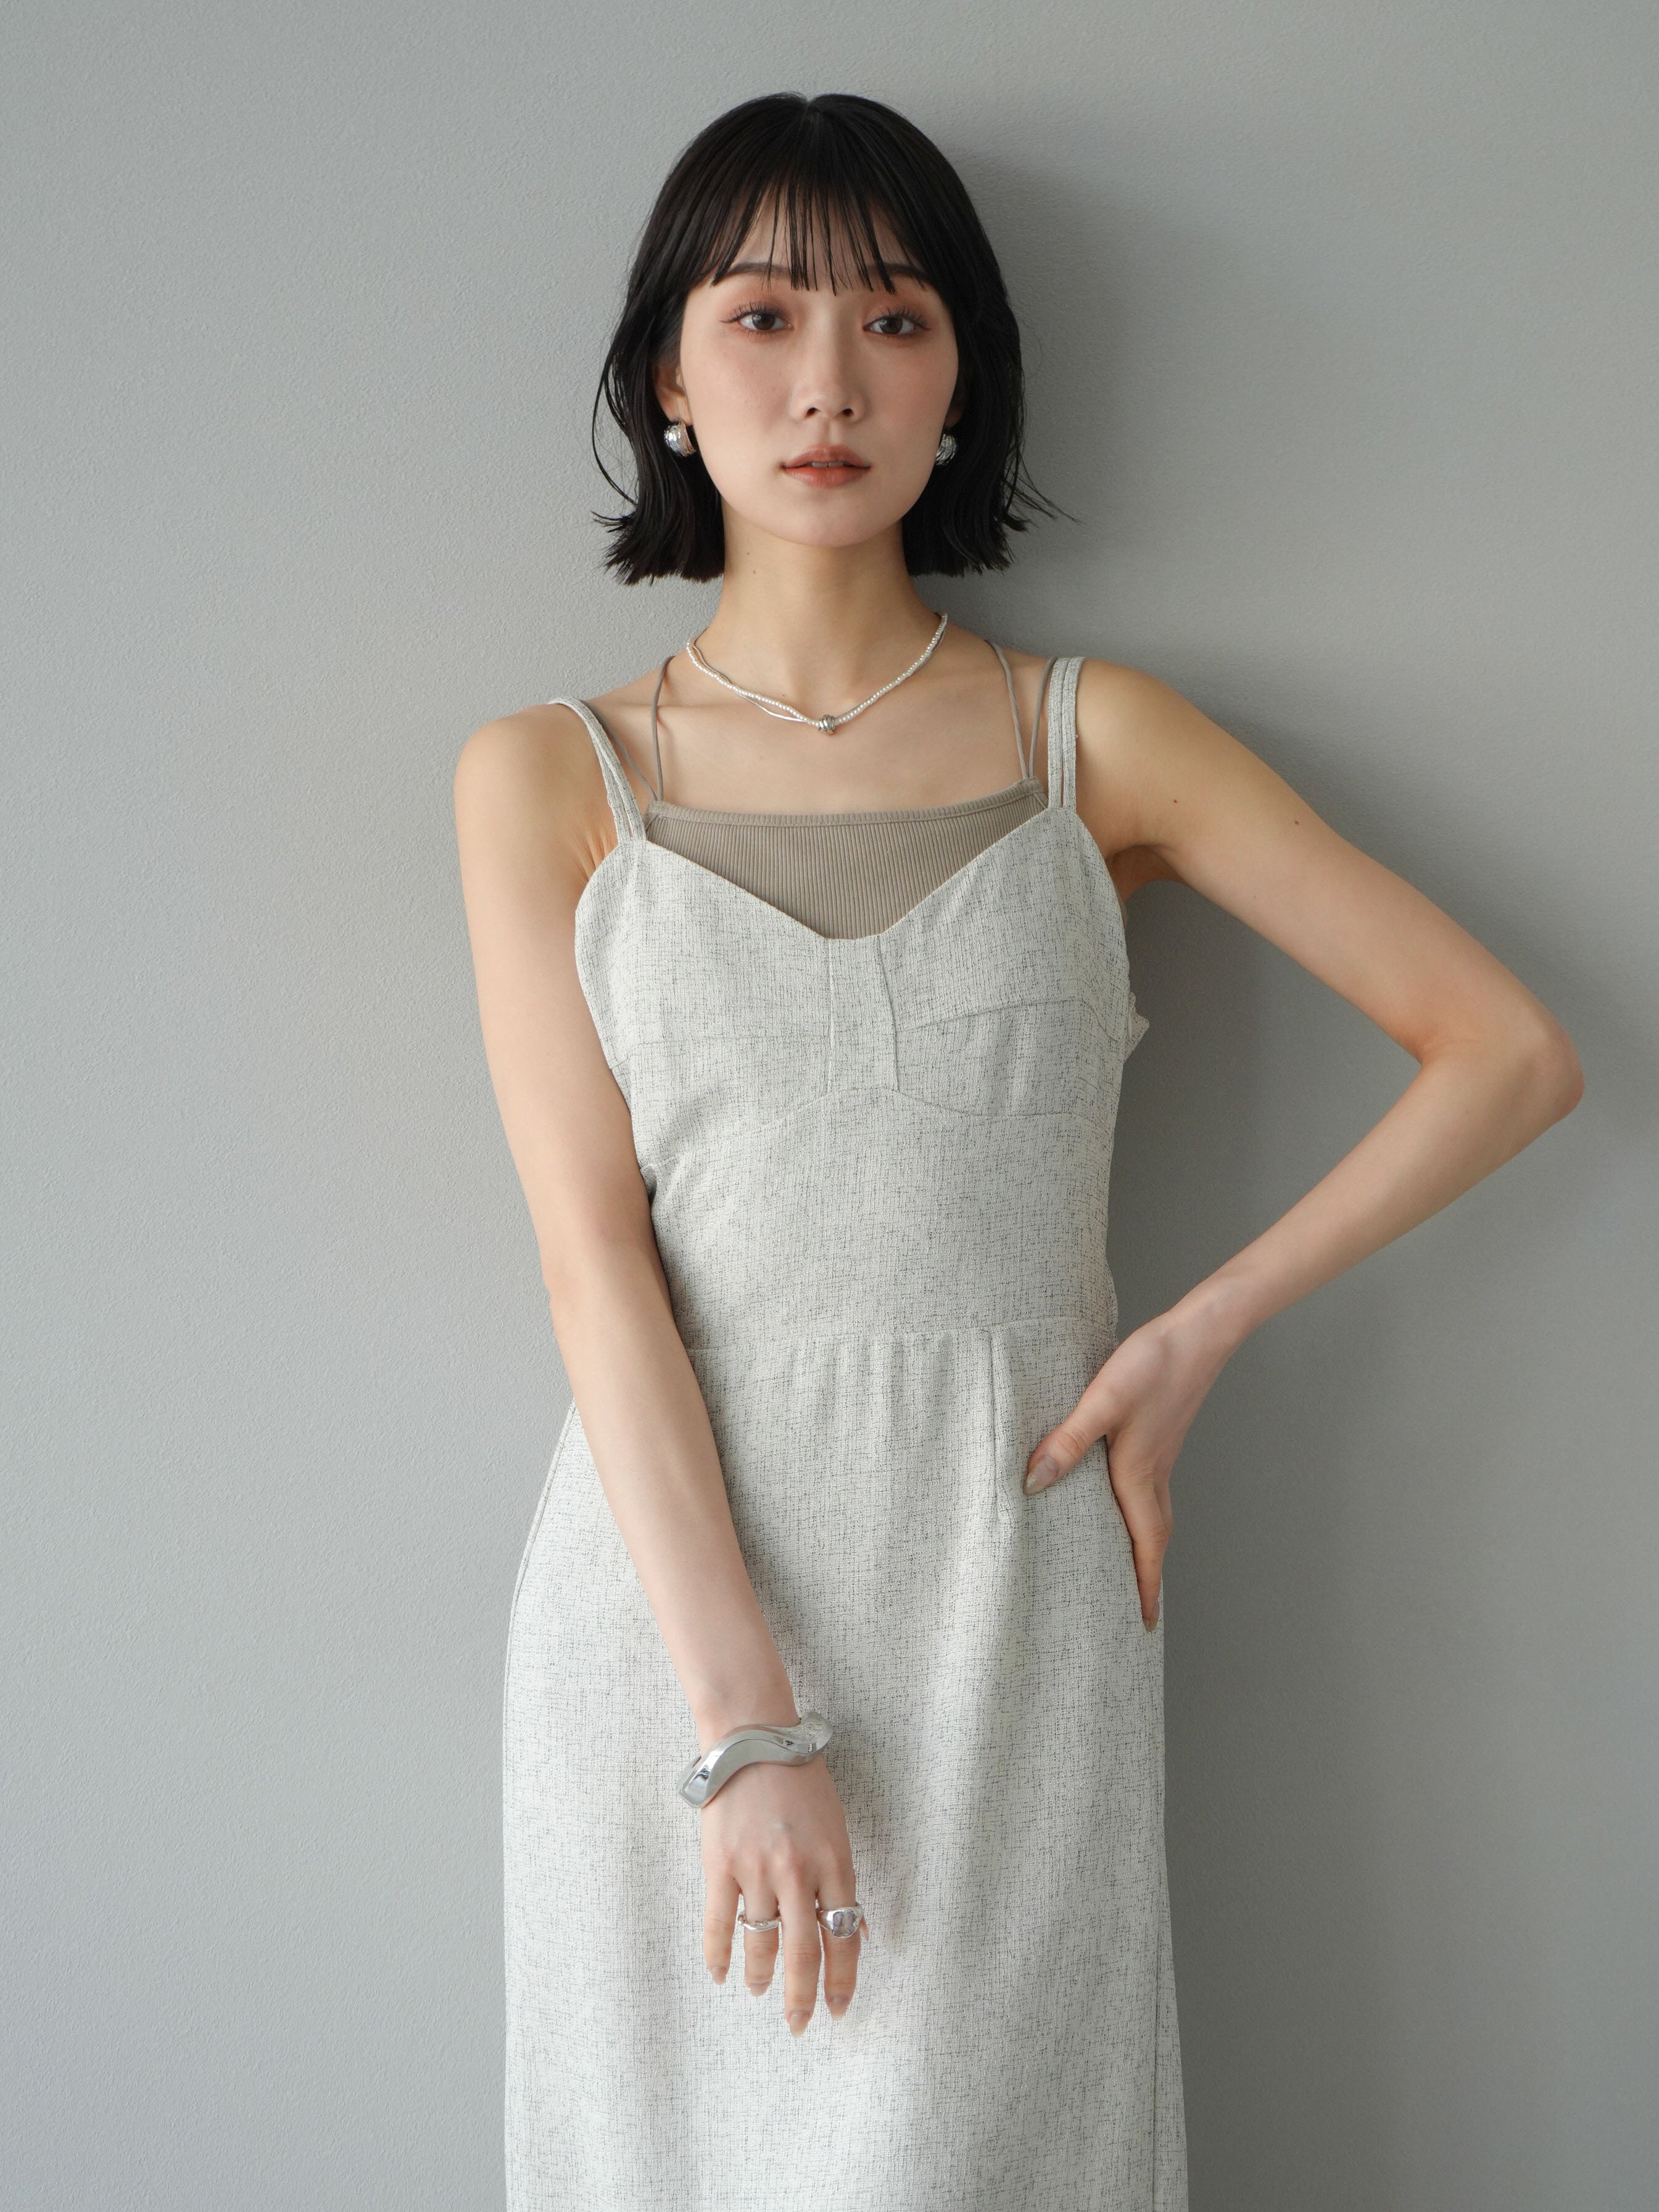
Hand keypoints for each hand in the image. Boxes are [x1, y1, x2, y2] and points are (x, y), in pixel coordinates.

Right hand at [698, 1746, 864, 2034]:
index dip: (842, 1980)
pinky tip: (720, 1975)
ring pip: (762, 1944)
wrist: (753, 1737)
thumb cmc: (800, 1778)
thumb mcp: (836, 1826)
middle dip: (803, 1997)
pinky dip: (719, 1956)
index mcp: (835, 1862)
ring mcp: (757, 1870)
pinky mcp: (720, 1865)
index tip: (838, 2010)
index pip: (844, 1937)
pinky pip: (720, 1924)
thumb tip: (857, 1931)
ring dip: (762, 1977)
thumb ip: (843, 1880)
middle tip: (799, 2024)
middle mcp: (799, 1872)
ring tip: (761, 1992)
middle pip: (805, 1952)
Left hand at [1022, 1303, 1233, 1625]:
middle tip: (1138, 1611)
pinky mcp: (1159, 1437)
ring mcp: (1160, 1455)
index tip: (1146, 1625)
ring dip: (1145, 1546)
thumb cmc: (1153, 1365)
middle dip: (1146, 1577)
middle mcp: (1154, 1473)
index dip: (1145, 1587)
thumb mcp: (1102, 1402)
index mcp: (1140, 1475)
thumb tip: (1031, 1484)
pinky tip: (1121, 1499)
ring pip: (1154, 1514)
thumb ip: (1067, 1442)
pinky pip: (1150, 1490)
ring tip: (1129, 1567)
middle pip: (1153, 1539)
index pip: (1146, 1547)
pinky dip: (1140, 1511)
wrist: (1199, 1332)